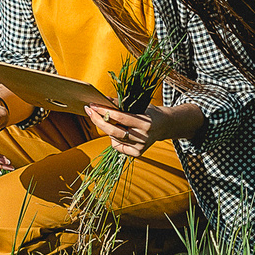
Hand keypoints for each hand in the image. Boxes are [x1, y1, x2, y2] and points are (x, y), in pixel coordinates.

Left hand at [85, 99, 200, 159]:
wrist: (164, 126)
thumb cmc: (149, 113)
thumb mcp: (139, 105)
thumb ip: (122, 104)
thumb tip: (104, 100)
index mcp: (146, 123)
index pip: (121, 118)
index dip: (105, 111)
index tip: (93, 105)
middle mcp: (143, 137)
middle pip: (113, 131)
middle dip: (98, 120)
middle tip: (89, 111)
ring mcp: (140, 147)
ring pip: (114, 139)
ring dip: (107, 128)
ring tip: (109, 120)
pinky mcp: (137, 154)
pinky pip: (117, 146)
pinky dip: (114, 138)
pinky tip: (120, 132)